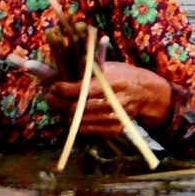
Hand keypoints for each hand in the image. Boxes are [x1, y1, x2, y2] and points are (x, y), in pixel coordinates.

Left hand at [47, 61, 172, 134]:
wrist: (145, 94)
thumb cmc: (122, 75)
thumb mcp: (107, 65)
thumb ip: (85, 69)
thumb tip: (58, 70)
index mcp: (112, 81)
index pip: (82, 89)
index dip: (64, 89)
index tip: (53, 86)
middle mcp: (114, 100)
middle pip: (78, 107)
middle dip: (59, 101)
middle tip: (49, 96)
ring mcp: (115, 116)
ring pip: (80, 120)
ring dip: (63, 113)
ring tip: (56, 104)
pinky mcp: (114, 128)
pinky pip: (87, 129)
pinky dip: (75, 123)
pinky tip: (69, 115)